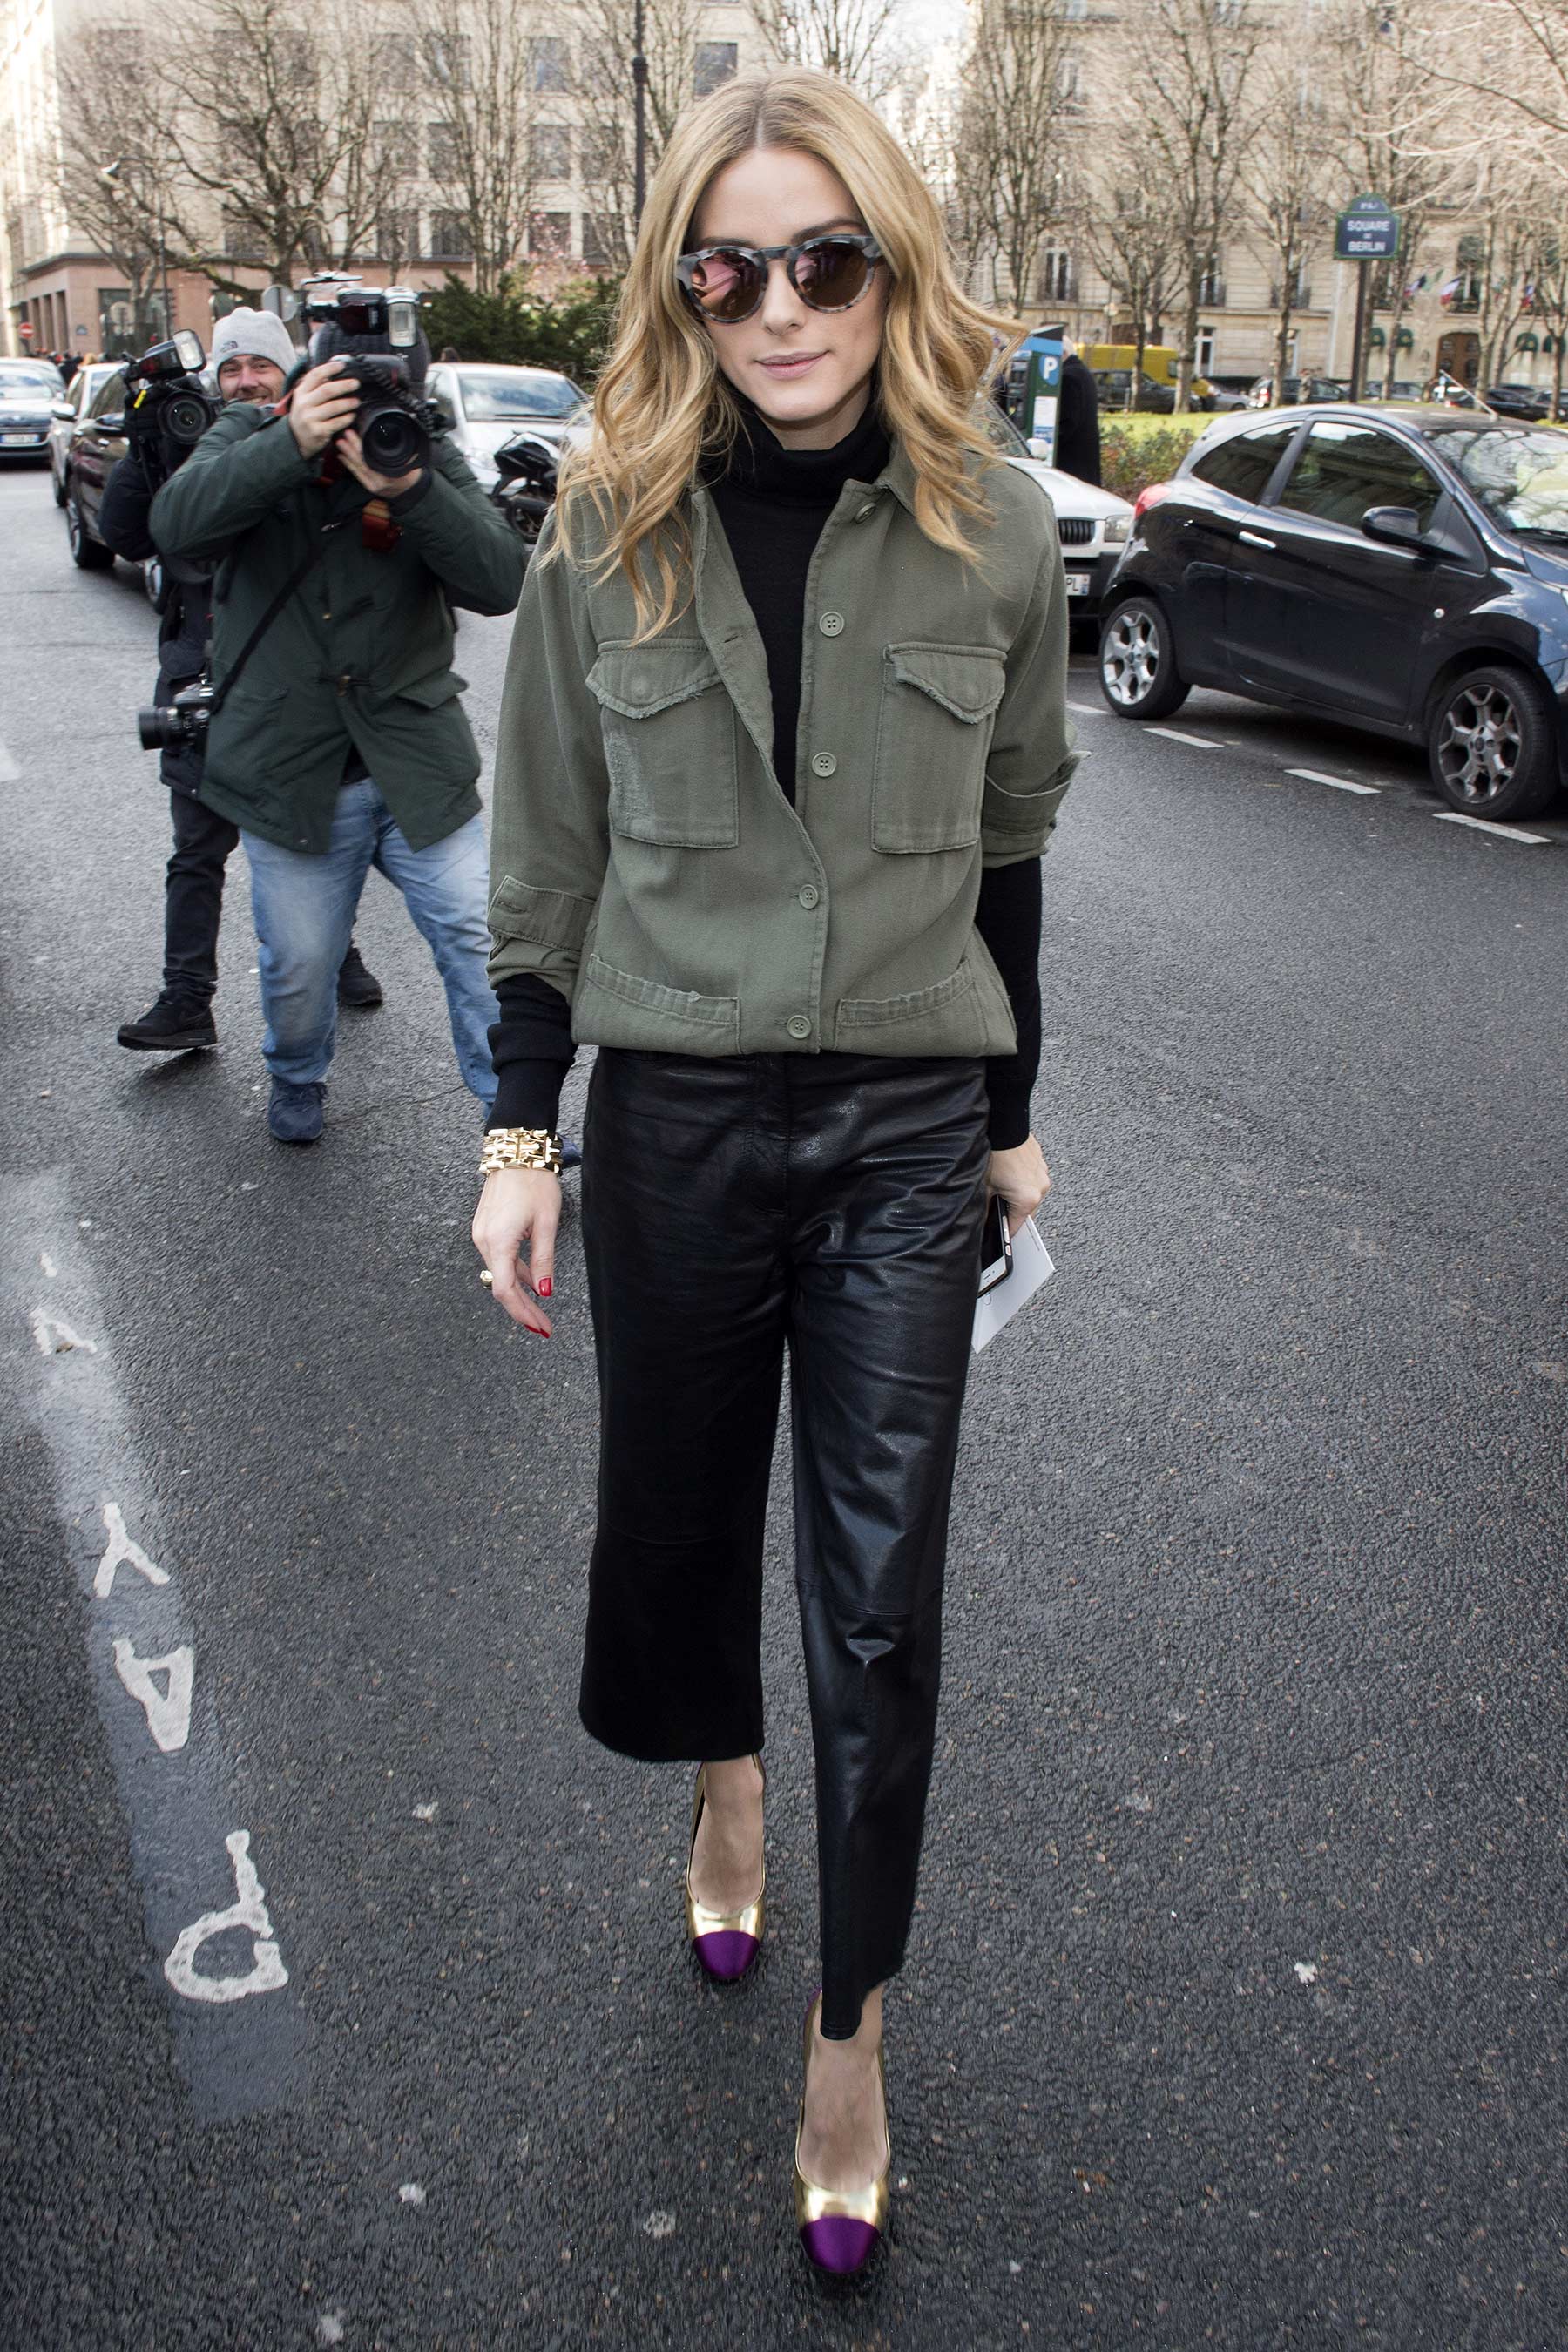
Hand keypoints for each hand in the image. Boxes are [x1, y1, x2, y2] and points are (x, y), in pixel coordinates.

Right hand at [286, 359, 360, 458]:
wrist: (295, 440)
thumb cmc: (306, 415)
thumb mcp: (305, 399)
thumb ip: (315, 387)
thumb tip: (332, 373)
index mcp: (301, 392)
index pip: (315, 375)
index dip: (329, 368)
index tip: (342, 365)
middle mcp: (303, 404)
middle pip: (326, 390)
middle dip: (343, 385)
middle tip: (356, 383)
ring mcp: (310, 418)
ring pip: (333, 407)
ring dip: (348, 403)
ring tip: (357, 401)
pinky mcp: (317, 432)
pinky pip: (336, 423)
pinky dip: (346, 418)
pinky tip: (352, 416)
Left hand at [336, 427, 423, 500]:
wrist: (411, 491)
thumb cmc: (411, 475)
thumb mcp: (409, 460)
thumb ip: (399, 449)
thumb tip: (390, 434)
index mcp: (388, 475)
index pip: (369, 458)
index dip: (359, 446)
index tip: (352, 434)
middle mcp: (379, 481)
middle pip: (361, 463)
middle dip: (350, 449)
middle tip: (343, 437)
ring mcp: (373, 485)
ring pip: (357, 469)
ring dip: (347, 455)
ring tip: (340, 444)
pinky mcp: (369, 486)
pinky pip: (357, 474)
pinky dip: (349, 465)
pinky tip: (342, 456)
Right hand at [472, 1167, 559, 1335]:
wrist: (517, 1151)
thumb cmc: (534, 1181)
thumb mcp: (546, 1224)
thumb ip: (543, 1260)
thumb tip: (544, 1291)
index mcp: (498, 1241)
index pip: (506, 1290)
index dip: (523, 1313)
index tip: (540, 1327)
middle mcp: (483, 1240)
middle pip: (501, 1286)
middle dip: (522, 1309)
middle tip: (543, 1327)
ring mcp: (481, 1234)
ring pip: (500, 1273)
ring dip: (519, 1293)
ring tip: (540, 1312)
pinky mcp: (485, 1228)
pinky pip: (499, 1259)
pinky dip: (515, 1273)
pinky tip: (532, 1283)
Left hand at [986, 1134, 1049, 1235]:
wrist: (1003, 1127)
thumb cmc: (995, 1154)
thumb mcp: (984, 1186)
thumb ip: (985, 1208)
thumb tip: (983, 1219)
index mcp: (1027, 1199)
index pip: (1017, 1226)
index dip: (1006, 1231)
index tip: (1001, 1236)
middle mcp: (1040, 1188)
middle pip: (1026, 1210)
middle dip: (1012, 1210)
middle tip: (997, 1206)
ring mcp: (1043, 1174)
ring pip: (1030, 1193)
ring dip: (1018, 1194)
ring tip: (1002, 1185)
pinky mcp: (1041, 1162)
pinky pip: (1032, 1178)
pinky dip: (1022, 1180)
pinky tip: (1009, 1172)